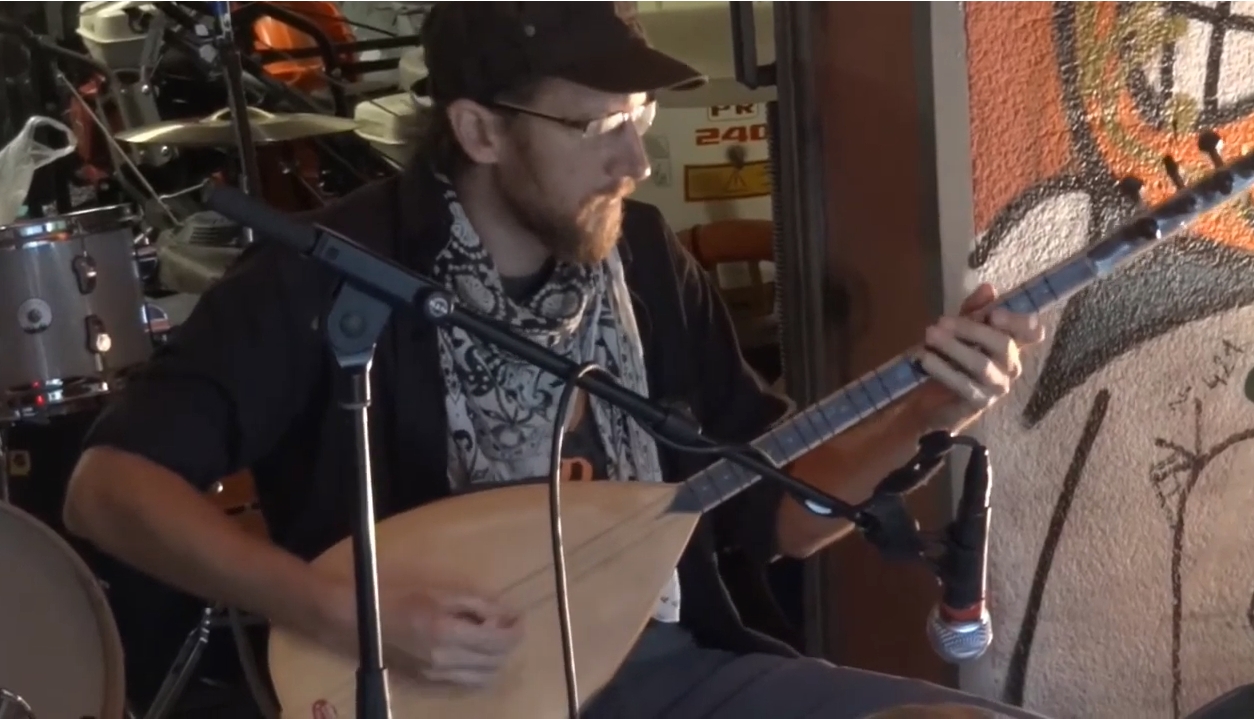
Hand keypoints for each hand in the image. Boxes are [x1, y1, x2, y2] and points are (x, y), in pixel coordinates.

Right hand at [323, 579, 522, 688]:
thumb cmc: (399, 595)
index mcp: (448, 633)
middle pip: (495, 663)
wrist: (358, 619)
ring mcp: (435, 675)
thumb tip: (505, 614)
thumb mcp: (440, 591)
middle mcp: (444, 660)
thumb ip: (476, 604)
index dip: (516, 631)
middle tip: (505, 625)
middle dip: (507, 645)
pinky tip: (471, 651)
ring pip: (483, 678)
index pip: (499, 642)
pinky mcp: (426, 681)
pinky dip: (477, 669)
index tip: (519, 618)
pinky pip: (464, 682)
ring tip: (489, 639)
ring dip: (494, 660)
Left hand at [917, 283, 1044, 425]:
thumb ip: (973, 310)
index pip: (1032, 332)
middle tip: (941, 321)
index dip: (1022, 322)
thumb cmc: (950, 358)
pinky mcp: (980, 403)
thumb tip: (988, 288)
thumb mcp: (959, 328)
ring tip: (929, 336)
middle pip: (1004, 343)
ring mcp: (997, 386)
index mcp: (1011, 343)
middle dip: (972, 329)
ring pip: (982, 364)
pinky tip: (925, 359)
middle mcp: (1011, 365)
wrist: (931, 398)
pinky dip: (943, 369)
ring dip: (954, 347)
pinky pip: (965, 385)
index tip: (995, 315)